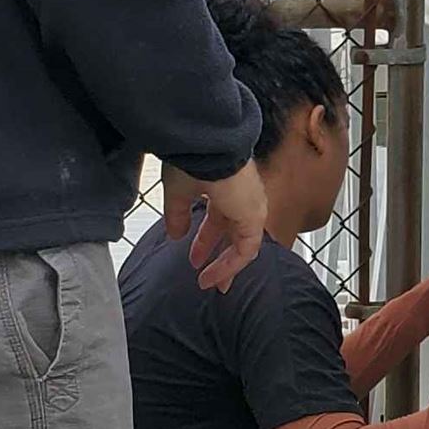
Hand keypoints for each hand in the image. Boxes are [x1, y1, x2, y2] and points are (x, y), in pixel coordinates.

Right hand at [164, 160, 268, 291]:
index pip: (219, 220)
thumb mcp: (178, 191)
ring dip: (225, 266)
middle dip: (219, 258)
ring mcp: (250, 208)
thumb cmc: (195, 157)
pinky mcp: (253, 218)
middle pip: (233, 235)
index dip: (206, 241)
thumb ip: (177, 214)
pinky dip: (231, 265)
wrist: (207, 145)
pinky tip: (213, 276)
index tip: (193, 257)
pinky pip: (246, 250)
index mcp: (225, 189)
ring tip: (212, 284)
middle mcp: (242, 199)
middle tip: (208, 276)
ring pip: (242, 245)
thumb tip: (175, 234)